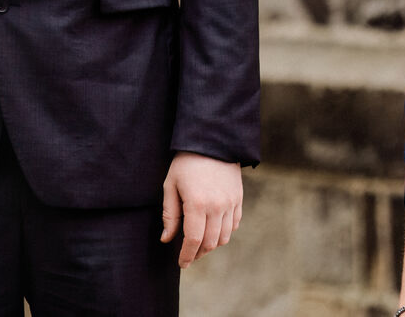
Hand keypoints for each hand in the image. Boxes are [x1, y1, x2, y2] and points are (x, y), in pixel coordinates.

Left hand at [160, 152, 242, 267]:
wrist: (212, 140)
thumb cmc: (186, 162)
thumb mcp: (171, 185)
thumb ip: (169, 215)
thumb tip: (166, 239)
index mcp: (197, 204)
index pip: (193, 241)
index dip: (186, 256)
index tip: (181, 263)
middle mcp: (217, 206)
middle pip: (210, 243)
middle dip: (198, 254)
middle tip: (188, 256)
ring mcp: (230, 203)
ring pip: (224, 237)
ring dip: (211, 245)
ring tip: (200, 244)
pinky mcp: (238, 199)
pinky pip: (234, 225)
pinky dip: (225, 232)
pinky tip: (214, 230)